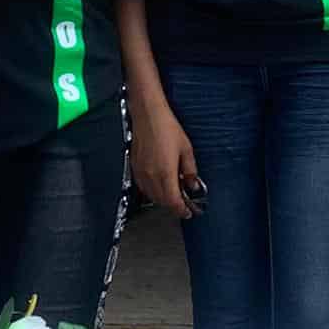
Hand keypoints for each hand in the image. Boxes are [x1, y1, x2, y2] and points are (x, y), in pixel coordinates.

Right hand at [131, 99, 198, 221]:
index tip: (188, 213)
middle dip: (173, 206)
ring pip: (151, 196)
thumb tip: (193, 185)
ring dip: (162, 200)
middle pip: (162, 201)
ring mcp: (141, 173)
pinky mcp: (134, 168)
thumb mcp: (186, 149)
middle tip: (183, 204)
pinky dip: (152, 192)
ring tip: (173, 195)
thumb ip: (190, 171)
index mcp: (165, 174)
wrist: (147, 115)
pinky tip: (160, 186)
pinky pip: (143, 187)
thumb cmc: (167, 128)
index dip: (181, 210)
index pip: (173, 202)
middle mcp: (151, 177)